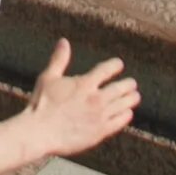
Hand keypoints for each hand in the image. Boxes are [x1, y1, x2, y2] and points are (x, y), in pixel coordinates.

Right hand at [22, 39, 138, 159]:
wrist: (40, 133)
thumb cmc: (41, 104)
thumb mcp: (48, 78)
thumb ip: (59, 60)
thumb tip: (64, 41)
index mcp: (84, 84)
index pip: (106, 70)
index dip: (115, 65)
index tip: (119, 64)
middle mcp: (96, 99)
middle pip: (121, 88)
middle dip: (128, 84)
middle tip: (132, 83)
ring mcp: (99, 116)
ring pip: (124, 104)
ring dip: (131, 99)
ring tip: (135, 96)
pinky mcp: (100, 132)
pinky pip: (120, 122)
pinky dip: (126, 116)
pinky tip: (128, 113)